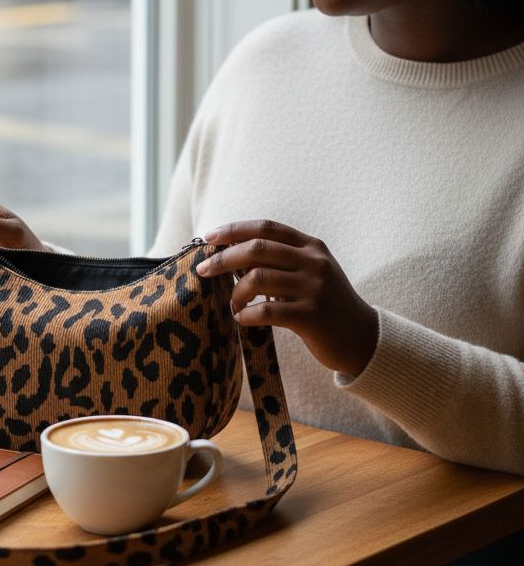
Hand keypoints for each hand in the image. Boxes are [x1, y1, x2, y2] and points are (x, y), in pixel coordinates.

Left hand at [196, 219, 377, 377]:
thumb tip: (232, 257)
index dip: (234, 230)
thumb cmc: (326, 306)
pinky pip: (267, 311)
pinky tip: (243, 319)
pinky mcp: (311, 316)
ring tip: (233, 305)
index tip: (209, 237)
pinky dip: (247, 315)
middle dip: (223, 258)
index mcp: (311, 247)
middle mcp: (314, 262)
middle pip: (257, 249)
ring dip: (235, 293)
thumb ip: (280, 262)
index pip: (266, 228)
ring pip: (258, 279)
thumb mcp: (310, 274)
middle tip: (203, 270)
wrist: (361, 337)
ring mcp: (314, 288)